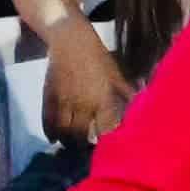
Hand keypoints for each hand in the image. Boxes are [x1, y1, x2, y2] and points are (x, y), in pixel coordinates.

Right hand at [41, 21, 130, 142]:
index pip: (105, 129)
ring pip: (64, 130)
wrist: (70, 38)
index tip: (109, 150)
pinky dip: (50, 131)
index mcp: (102, 98)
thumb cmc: (97, 55)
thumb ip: (126, 93)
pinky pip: (47, 118)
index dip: (106, 142)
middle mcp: (82, 103)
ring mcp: (64, 100)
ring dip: (68, 142)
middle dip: (85, 146)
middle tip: (88, 152)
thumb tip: (141, 107)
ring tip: (72, 147)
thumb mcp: (115, 74)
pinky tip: (53, 138)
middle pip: (82, 134)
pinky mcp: (49, 95)